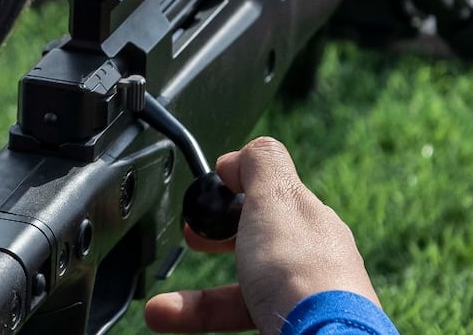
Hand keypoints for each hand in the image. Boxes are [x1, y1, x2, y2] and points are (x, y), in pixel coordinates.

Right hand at [144, 137, 380, 333]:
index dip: (238, 192)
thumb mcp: (276, 195)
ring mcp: (300, 298)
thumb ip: (261, 164)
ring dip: (194, 295)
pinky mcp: (286, 327)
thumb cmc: (301, 271)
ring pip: (241, 288)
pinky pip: (234, 318)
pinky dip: (196, 316)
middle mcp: (312, 261)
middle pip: (257, 242)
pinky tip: (168, 316)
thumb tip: (240, 155)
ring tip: (159, 307)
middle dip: (218, 237)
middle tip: (191, 237)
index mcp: (312, 222)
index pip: (274, 197)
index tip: (208, 195)